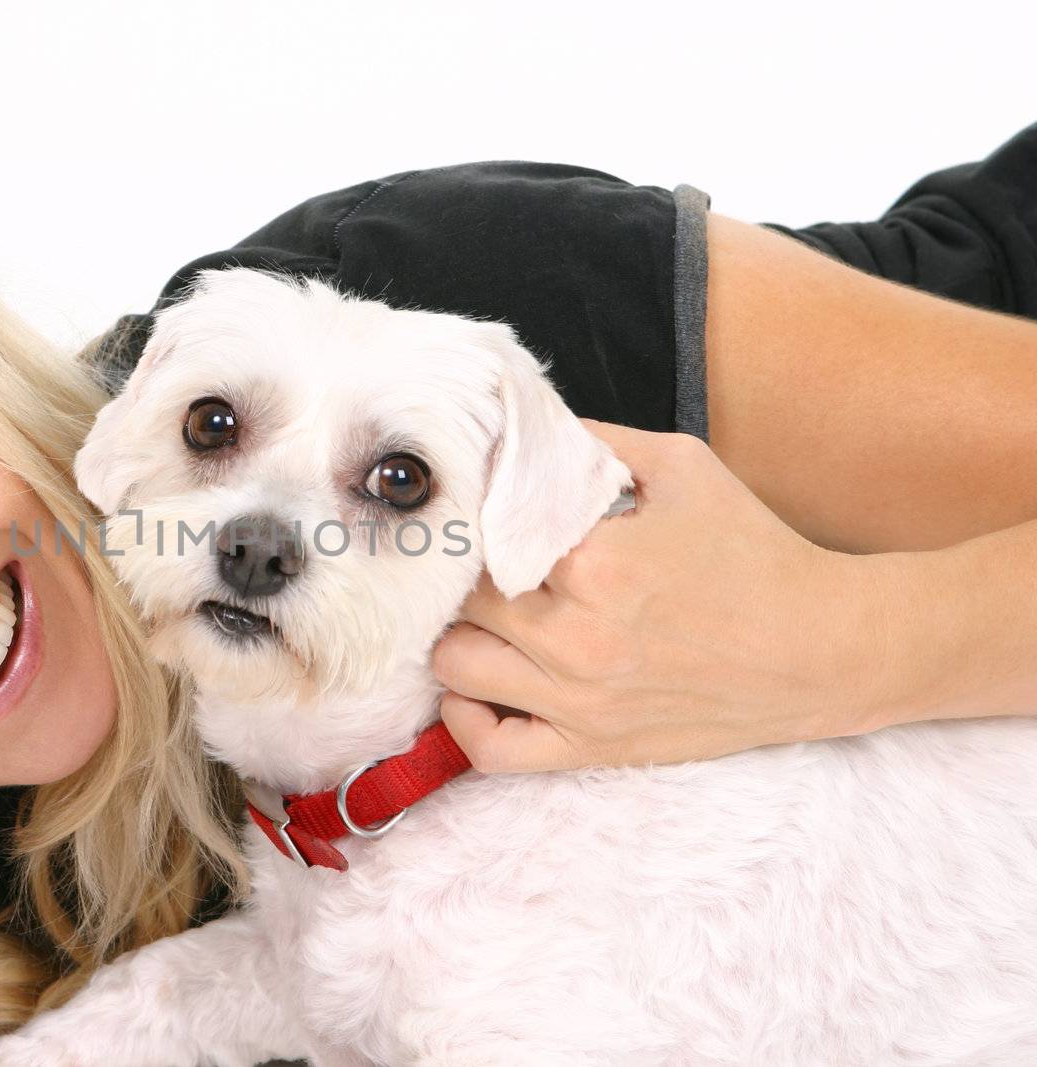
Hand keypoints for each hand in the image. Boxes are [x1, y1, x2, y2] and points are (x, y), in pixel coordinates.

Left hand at [432, 419, 899, 771]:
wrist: (822, 650)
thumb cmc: (755, 552)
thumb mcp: (683, 468)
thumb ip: (595, 443)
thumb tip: (525, 431)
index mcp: (594, 563)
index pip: (480, 537)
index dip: (467, 522)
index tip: (474, 515)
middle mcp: (576, 638)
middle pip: (459, 601)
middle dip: (456, 578)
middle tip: (473, 565)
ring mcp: (580, 702)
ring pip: (456, 669)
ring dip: (455, 638)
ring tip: (479, 617)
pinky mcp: (592, 748)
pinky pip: (491, 750)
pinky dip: (467, 720)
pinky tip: (480, 687)